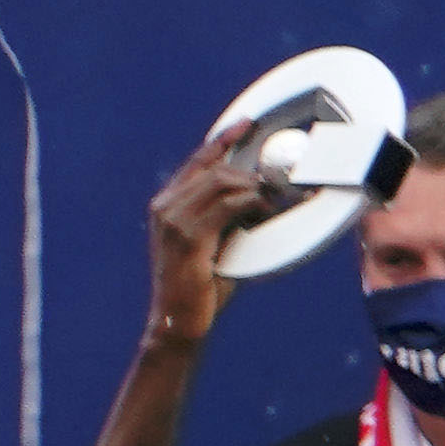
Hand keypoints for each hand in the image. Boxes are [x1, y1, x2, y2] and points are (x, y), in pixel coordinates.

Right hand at [144, 130, 270, 347]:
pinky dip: (253, 205)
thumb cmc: (200, 288)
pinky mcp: (188, 236)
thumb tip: (263, 199)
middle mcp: (166, 205)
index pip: (198, 161)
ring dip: (255, 190)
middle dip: (251, 172)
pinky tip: (265, 213)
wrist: (178, 321)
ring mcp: (173, 219)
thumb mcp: (216, 243)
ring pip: (223, 182)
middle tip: (279, 183)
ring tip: (273, 204)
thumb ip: (229, 218)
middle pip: (215, 168)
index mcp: (168, 204)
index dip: (223, 140)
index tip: (246, 124)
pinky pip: (229, 206)